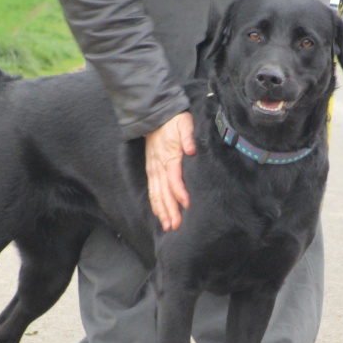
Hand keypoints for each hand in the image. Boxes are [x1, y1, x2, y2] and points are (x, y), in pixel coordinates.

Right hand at [145, 112, 195, 230]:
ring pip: (157, 195)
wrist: (155, 117)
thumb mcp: (185, 124)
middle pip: (164, 192)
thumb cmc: (174, 122)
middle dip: (170, 210)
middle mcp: (159, 167)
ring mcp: (153, 170)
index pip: (174, 178)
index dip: (180, 192)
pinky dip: (155, 204)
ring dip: (162, 211)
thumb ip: (188, 137)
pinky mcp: (151, 172)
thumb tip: (191, 150)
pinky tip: (160, 216)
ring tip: (168, 226)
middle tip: (176, 225)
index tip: (187, 205)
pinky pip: (152, 191)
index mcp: (169, 157)